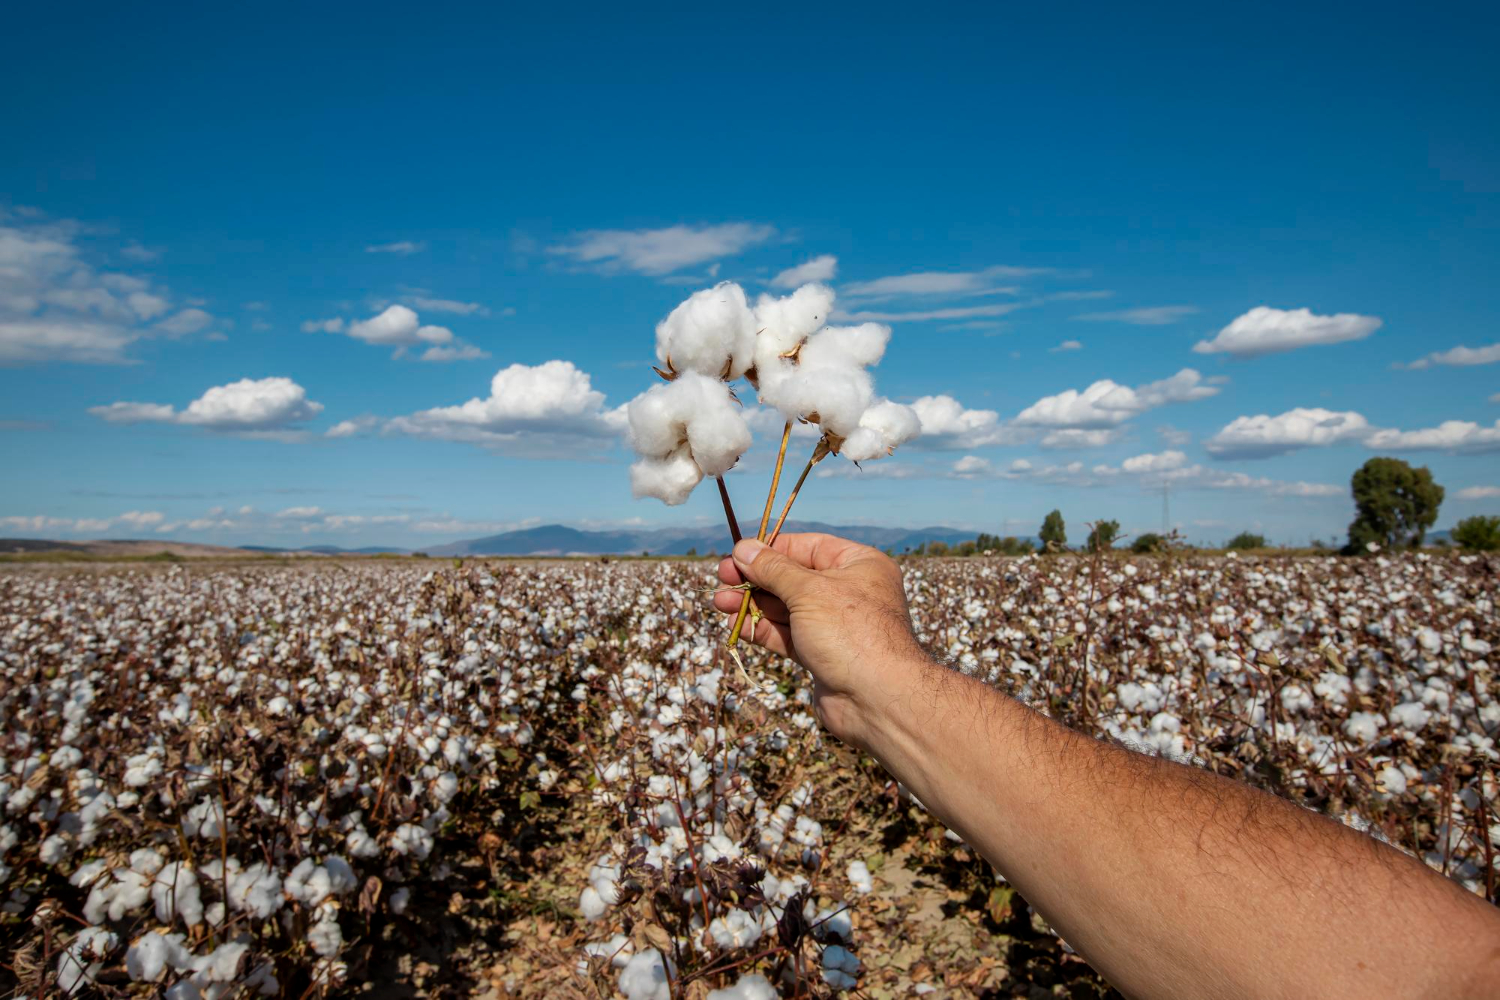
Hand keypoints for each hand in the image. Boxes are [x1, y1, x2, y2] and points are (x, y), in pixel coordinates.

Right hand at [713, 533, 926, 748]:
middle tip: (721, 578)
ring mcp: (834, 625)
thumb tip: (742, 547)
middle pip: (792, 577)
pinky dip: (761, 629)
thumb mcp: (809, 591)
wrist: (877, 699)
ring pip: (785, 608)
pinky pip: (787, 635)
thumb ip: (773, 569)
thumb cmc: (850, 633)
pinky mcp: (821, 654)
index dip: (770, 550)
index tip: (736, 554)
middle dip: (755, 579)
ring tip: (719, 602)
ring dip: (752, 604)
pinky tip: (736, 624)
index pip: (807, 547)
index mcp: (858, 565)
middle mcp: (848, 591)